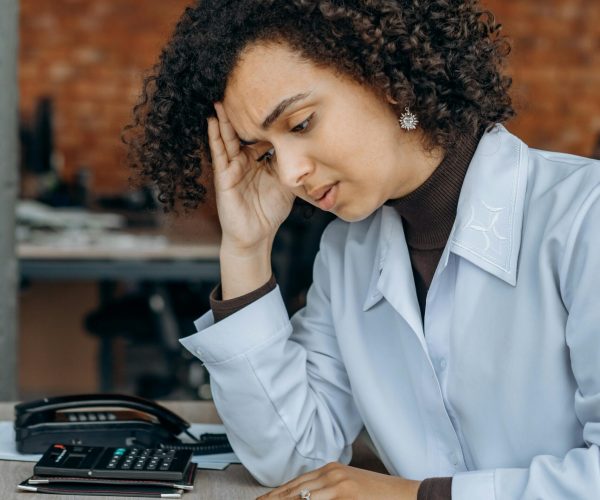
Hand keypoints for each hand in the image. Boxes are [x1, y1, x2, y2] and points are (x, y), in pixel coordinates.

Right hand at [208, 102, 294, 251]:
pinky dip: (215, 137)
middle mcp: (244, 161)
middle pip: (242, 132)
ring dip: (224, 119)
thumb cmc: (270, 211)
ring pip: (228, 138)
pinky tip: (212, 121)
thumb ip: (291, 165)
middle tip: (242, 89)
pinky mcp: (223, 177)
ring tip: (221, 98)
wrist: (257, 236)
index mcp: (259, 161)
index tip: (272, 98)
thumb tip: (306, 146)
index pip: (261, 135)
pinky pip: (219, 153)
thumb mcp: (286, 183)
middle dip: (242, 113)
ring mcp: (232, 167)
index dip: (266, 120)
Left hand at [257, 462, 420, 499]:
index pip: (296, 485)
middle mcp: (331, 473)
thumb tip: (307, 498)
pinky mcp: (345, 492)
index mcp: (330, 470)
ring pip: (302, 496)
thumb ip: (329, 494)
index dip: (276, 495)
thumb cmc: (379, 497)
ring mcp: (337, 482)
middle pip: (294, 490)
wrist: (407, 495)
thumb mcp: (350, 491)